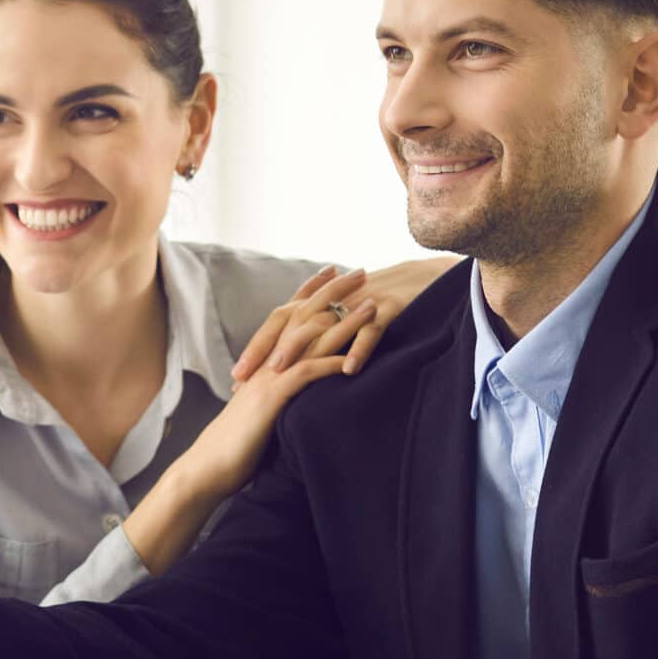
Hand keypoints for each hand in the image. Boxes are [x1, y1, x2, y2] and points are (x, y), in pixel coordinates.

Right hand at [164, 279, 361, 510]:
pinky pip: (307, 374)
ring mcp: (268, 377)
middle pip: (303, 314)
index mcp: (262, 360)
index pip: (289, 315)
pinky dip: (333, 363)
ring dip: (345, 320)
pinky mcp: (272, 399)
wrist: (207, 467)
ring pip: (310, 338)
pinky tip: (357, 358)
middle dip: (334, 292)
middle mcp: (265, 361)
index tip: (332, 273)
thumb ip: (276, 392)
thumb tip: (294, 388)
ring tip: (373, 303)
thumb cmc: (235, 445)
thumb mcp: (260, 410)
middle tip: (360, 271)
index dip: (310, 292)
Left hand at [230, 256, 455, 385]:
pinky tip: (348, 370)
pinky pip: (371, 330)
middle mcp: (332, 300)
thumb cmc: (377, 304)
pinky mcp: (388, 309)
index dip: (256, 347)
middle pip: (291, 322)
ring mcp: (358, 304)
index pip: (278, 323)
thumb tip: (290, 368)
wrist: (422, 279)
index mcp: (319, 302)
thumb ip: (318, 336)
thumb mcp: (343, 316)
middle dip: (266, 350)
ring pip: (326, 324)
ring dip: (304, 348)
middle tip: (246, 380)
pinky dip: (359, 349)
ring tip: (284, 374)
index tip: (235, 378)